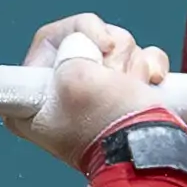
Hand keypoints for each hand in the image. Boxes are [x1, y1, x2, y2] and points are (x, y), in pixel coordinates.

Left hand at [16, 9, 173, 167]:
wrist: (152, 152)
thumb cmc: (109, 122)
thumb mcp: (75, 75)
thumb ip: (72, 46)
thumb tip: (88, 44)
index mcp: (34, 98)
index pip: (50, 39)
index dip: (78, 33)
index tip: (96, 48)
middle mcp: (61, 95)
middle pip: (87, 40)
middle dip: (110, 50)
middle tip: (116, 76)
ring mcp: (97, 95)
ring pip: (117, 48)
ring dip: (133, 62)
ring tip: (134, 88)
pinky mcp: (127, 96)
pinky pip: (141, 60)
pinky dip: (151, 67)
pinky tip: (152, 84)